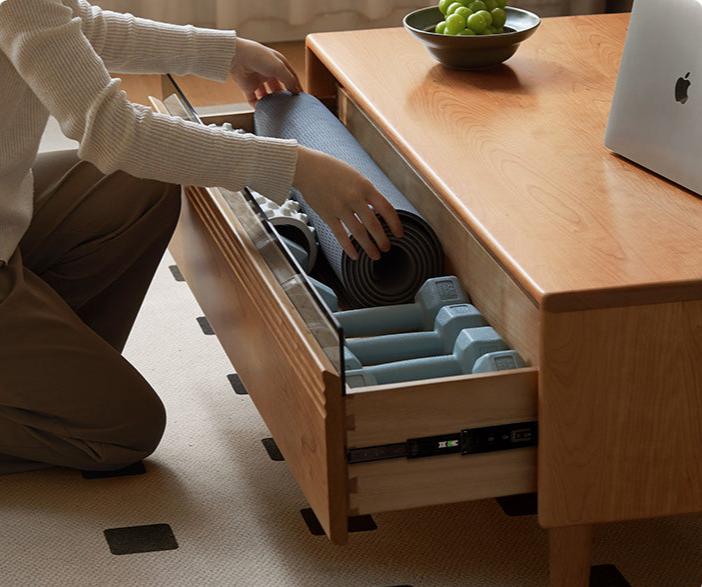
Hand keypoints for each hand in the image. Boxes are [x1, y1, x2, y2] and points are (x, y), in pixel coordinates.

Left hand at [231, 38, 301, 106]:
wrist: (236, 57)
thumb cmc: (258, 56)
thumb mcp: (280, 67)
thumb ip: (290, 80)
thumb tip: (296, 91)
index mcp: (277, 63)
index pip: (290, 77)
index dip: (296, 86)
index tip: (301, 97)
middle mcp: (268, 72)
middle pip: (279, 87)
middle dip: (284, 96)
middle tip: (290, 105)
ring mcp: (257, 80)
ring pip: (267, 95)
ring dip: (272, 102)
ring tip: (277, 109)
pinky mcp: (248, 87)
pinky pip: (254, 100)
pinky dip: (258, 106)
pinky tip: (264, 111)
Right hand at [294, 146, 403, 260]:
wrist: (308, 167)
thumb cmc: (332, 170)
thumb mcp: (356, 177)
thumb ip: (367, 193)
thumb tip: (378, 210)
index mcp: (365, 186)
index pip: (386, 208)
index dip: (395, 223)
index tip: (399, 233)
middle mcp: (354, 197)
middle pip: (374, 224)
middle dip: (383, 240)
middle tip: (387, 248)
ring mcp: (340, 207)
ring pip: (359, 232)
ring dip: (369, 247)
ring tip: (375, 255)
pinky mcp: (327, 215)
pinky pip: (340, 235)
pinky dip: (349, 247)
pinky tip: (354, 255)